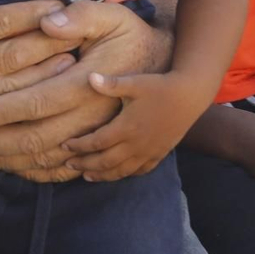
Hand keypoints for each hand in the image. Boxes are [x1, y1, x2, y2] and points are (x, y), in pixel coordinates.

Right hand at [0, 0, 79, 134]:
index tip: (60, 5)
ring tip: (75, 66)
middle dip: (52, 46)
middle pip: (14, 60)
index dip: (34, 14)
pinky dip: (20, 112)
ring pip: (10, 93)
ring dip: (45, 80)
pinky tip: (42, 103)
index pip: (0, 23)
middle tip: (83, 35)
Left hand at [0, 2, 170, 181]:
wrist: (172, 73)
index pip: (39, 102)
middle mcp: (93, 118)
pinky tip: (3, 167)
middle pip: (35, 140)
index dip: (2, 110)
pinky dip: (29, 173)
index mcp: (90, 83)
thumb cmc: (131, 37)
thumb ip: (79, 15)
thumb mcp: (111, 16)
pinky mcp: (100, 153)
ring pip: (44, 161)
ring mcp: (97, 140)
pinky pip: (60, 171)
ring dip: (3, 161)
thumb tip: (47, 21)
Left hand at [64, 71, 205, 181]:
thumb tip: (90, 77)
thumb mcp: (135, 83)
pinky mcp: (159, 153)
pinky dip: (125, 174)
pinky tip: (117, 174)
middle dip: (84, 164)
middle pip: (104, 161)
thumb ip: (111, 84)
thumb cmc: (161, 86)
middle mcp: (136, 144)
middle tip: (68, 164)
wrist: (190, 96)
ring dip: (101, 175)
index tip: (64, 145)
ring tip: (86, 176)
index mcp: (126, 127)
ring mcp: (148, 152)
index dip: (78, 146)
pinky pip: (139, 171)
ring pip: (120, 171)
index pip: (96, 142)